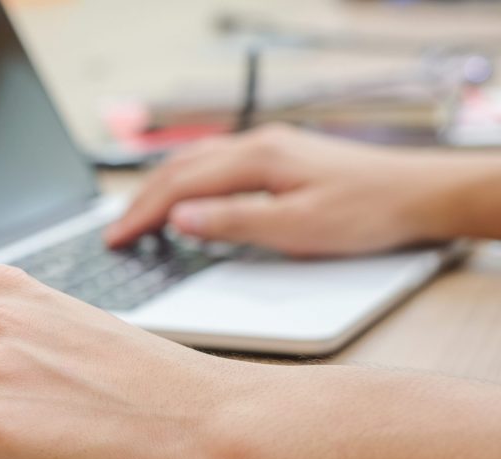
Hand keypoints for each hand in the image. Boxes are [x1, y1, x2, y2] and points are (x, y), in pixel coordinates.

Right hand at [105, 124, 488, 255]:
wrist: (419, 194)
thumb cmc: (367, 213)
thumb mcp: (295, 229)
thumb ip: (233, 222)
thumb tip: (181, 218)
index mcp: (258, 158)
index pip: (181, 186)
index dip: (143, 214)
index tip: (116, 237)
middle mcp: (259, 144)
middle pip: (182, 168)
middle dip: (143, 201)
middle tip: (117, 232)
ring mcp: (269, 146)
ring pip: (197, 162)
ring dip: (163, 188)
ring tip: (139, 215)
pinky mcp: (280, 156)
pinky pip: (217, 163)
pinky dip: (189, 181)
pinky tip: (186, 195)